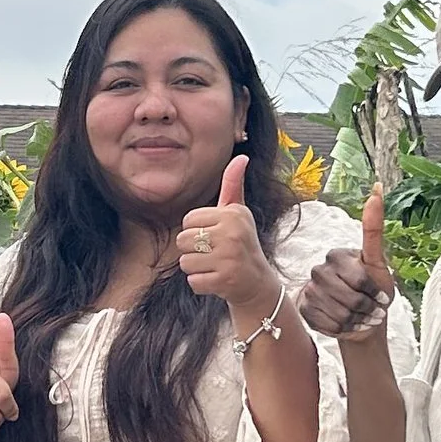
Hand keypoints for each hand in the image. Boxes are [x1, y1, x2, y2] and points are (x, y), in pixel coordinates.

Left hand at [176, 153, 272, 316]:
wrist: (257, 283)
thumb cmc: (242, 243)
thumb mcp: (238, 213)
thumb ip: (233, 185)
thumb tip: (241, 157)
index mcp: (233, 214)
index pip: (188, 219)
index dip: (196, 231)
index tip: (215, 237)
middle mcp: (233, 233)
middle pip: (183, 240)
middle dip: (194, 251)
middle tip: (215, 254)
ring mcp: (230, 257)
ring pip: (185, 262)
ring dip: (197, 268)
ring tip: (216, 266)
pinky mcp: (225, 280)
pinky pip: (193, 281)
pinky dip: (202, 284)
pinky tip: (218, 280)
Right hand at [300, 187, 396, 339]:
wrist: (363, 320)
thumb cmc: (375, 290)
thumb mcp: (378, 261)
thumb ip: (374, 228)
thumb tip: (377, 188)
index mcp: (336, 256)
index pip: (359, 278)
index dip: (375, 293)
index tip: (383, 299)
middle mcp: (319, 270)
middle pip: (348, 297)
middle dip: (366, 309)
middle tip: (374, 312)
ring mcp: (309, 289)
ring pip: (337, 312)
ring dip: (356, 321)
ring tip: (363, 320)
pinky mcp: (304, 308)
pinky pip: (325, 323)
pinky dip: (342, 328)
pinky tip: (347, 326)